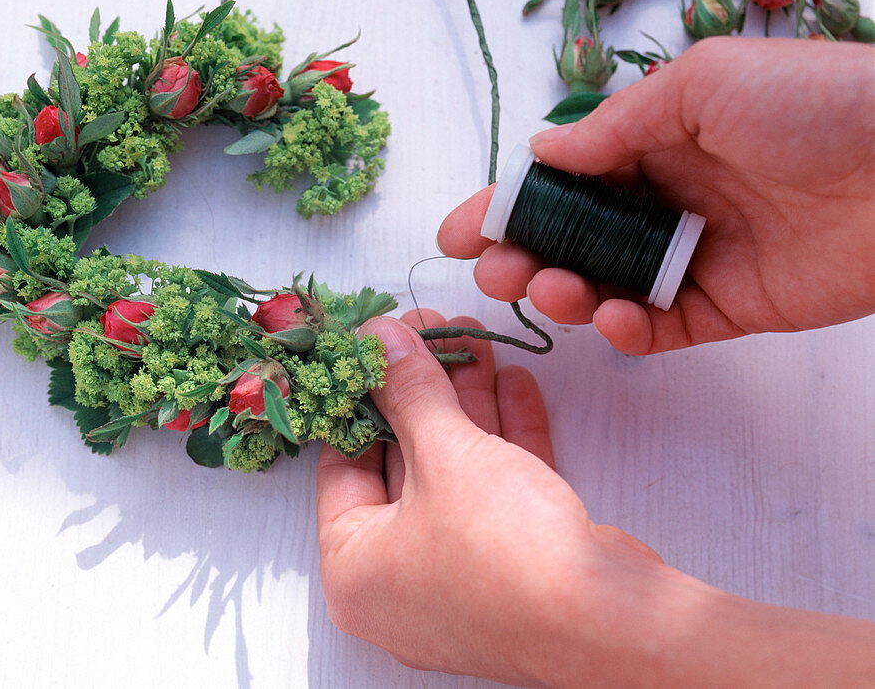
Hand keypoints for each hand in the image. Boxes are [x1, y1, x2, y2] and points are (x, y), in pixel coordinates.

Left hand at [317, 312, 874, 686]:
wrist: (610, 622)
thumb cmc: (505, 551)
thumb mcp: (445, 453)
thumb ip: (408, 390)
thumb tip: (377, 339)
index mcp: (354, 568)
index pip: (342, 462)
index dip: (362, 394)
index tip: (377, 344)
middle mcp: (398, 580)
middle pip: (401, 461)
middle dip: (423, 391)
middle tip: (432, 330)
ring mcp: (458, 576)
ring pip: (453, 471)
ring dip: (467, 405)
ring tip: (474, 339)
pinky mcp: (512, 567)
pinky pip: (493, 492)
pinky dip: (503, 439)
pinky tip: (514, 382)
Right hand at [438, 37, 874, 353]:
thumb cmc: (813, 104)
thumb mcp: (702, 86)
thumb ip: (615, 127)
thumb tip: (542, 152)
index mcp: (659, 140)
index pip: (566, 179)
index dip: (510, 205)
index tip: (460, 232)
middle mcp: (670, 199)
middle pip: (575, 239)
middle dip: (525, 257)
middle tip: (495, 274)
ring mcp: (699, 256)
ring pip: (608, 287)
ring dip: (566, 293)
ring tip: (551, 291)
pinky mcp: (732, 308)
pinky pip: (663, 328)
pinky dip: (627, 331)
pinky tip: (614, 319)